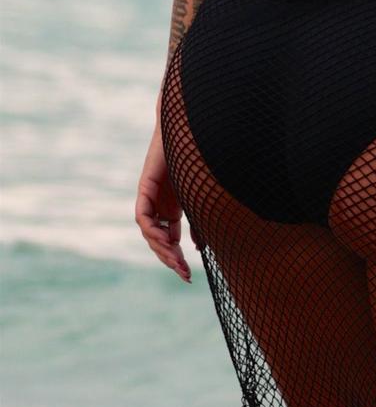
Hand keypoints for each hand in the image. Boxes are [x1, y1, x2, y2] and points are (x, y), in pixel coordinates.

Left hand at [136, 120, 191, 281]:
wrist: (193, 131)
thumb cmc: (202, 160)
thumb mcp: (202, 199)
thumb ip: (201, 221)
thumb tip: (199, 249)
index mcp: (173, 208)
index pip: (172, 239)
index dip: (178, 257)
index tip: (189, 275)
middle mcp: (160, 205)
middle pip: (160, 239)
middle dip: (170, 258)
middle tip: (183, 274)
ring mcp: (152, 197)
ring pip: (149, 232)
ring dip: (161, 248)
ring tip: (176, 261)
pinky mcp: (145, 188)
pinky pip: (143, 216)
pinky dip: (152, 229)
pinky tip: (165, 239)